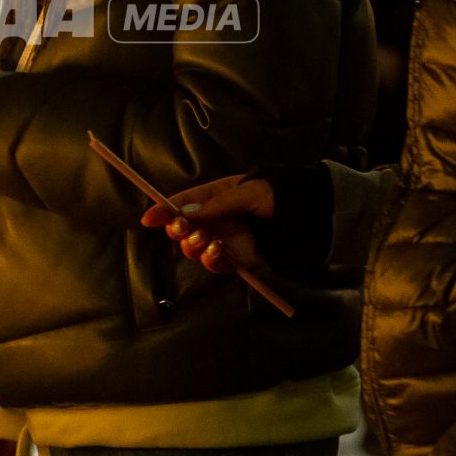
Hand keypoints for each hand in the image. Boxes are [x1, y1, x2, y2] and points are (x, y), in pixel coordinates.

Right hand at [138, 174, 275, 273]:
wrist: (305, 219)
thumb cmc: (278, 197)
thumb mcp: (249, 192)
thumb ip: (219, 203)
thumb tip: (188, 213)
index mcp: (215, 198)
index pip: (183, 203)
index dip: (164, 210)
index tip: (149, 218)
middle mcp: (215, 220)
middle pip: (182, 227)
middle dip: (176, 228)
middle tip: (181, 227)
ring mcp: (223, 240)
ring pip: (193, 248)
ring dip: (192, 244)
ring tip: (204, 238)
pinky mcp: (235, 260)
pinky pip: (213, 264)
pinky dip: (210, 259)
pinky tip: (217, 250)